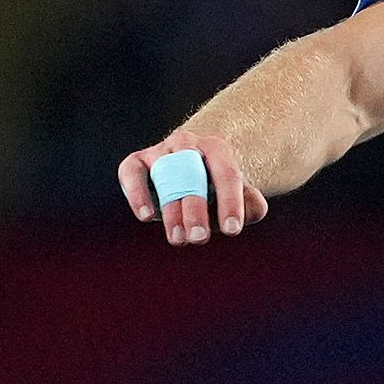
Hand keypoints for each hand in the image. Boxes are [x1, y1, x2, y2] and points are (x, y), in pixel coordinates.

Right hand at [117, 131, 268, 245]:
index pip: (226, 175)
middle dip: (196, 210)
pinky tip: (147, 216)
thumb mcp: (240, 192)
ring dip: (170, 211)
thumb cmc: (217, 186)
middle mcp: (187, 145)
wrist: (192, 164)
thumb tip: (252, 210)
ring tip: (179, 238)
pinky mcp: (137, 162)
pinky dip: (137, 192)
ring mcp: (161, 152)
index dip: (230, 203)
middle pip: (192, 176)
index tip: (232, 230)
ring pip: (164, 178)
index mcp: (217, 149)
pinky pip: (132, 172)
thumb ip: (252, 203)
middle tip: (200, 238)